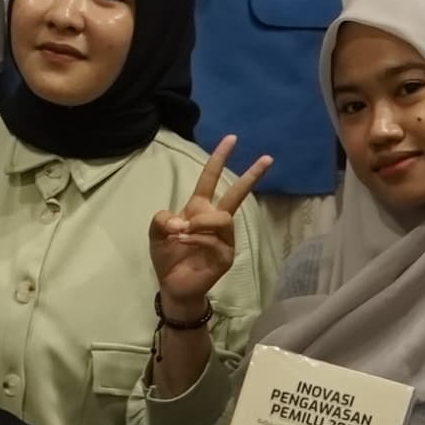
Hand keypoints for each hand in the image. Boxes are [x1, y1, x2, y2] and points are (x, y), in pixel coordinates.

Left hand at [148, 135, 268, 317]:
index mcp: (200, 208)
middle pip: (236, 194)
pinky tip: (183, 242)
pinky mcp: (225, 256)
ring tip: (182, 232)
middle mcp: (216, 221)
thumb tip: (180, 220)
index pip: (211, 178)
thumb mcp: (157, 232)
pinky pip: (213, 240)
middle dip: (252, 175)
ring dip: (199, 222)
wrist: (172, 285)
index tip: (231, 138)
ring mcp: (224, 239)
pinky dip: (195, 239)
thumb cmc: (168, 255)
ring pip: (222, 218)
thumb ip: (162, 219)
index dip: (219, 158)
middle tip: (267, 158)